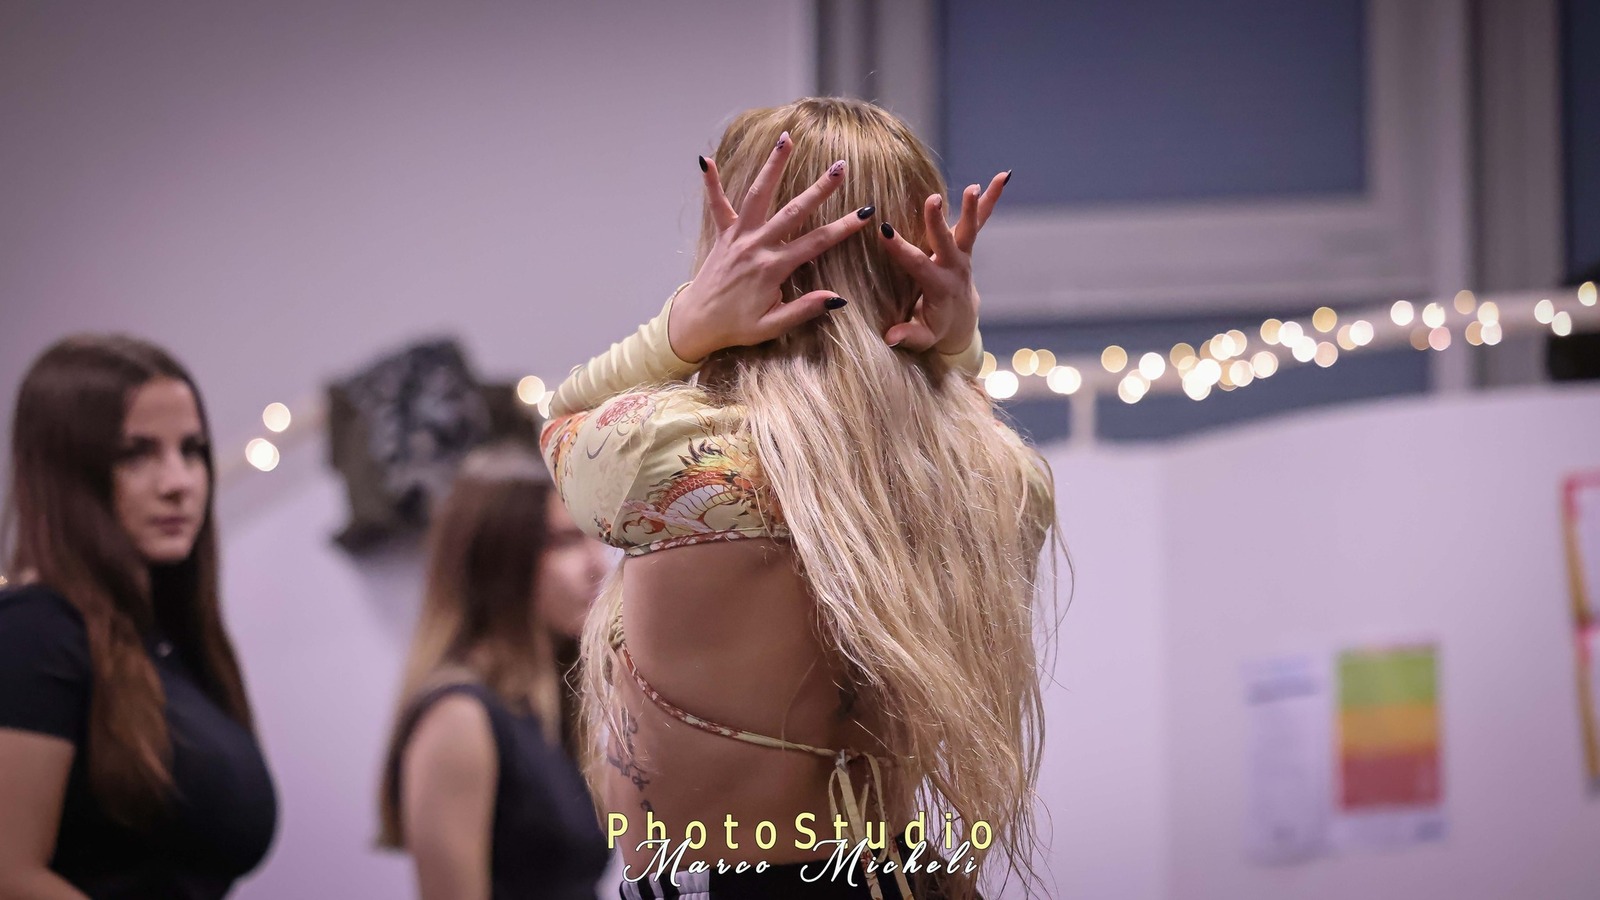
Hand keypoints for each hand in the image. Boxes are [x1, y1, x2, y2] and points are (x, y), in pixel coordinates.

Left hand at [667, 132, 877, 362]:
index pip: (817, 243)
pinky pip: (716, 204)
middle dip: (819, 188)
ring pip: (758, 195)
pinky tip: (705, 158)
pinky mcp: (722, 235)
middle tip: (841, 166)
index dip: (843, 227)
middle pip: (793, 211)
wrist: (696, 324)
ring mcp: (737, 237)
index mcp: (772, 268)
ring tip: (787, 138)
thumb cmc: (737, 326)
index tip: (866, 213)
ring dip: (773, 166)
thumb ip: (804, 310)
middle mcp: (756, 246)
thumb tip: (837, 299)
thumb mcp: (772, 326)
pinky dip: (711, 182)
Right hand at [877, 171, 1009, 353]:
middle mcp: (954, 267)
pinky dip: (991, 198)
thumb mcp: (922, 337)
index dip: (902, 250)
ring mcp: (962, 255)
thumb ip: (908, 335)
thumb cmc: (935, 329)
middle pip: (946, 242)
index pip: (919, 266)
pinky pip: (981, 220)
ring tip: (975, 186)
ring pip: (968, 229)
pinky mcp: (966, 245)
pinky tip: (1004, 176)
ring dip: (973, 207)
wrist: (960, 322)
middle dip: (938, 222)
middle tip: (933, 199)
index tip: (885, 231)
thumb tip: (889, 337)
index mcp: (939, 287)